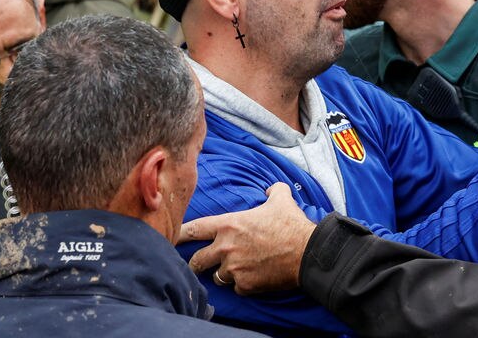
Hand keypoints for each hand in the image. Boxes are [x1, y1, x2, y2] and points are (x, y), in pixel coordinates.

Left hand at [179, 182, 316, 293]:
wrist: (306, 252)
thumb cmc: (292, 224)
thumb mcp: (282, 199)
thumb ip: (273, 191)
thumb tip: (271, 188)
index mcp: (229, 225)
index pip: (194, 229)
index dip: (179, 234)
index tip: (171, 238)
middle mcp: (226, 248)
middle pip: (197, 260)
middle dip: (197, 263)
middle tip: (200, 264)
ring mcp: (234, 269)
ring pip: (217, 277)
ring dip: (223, 275)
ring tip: (235, 271)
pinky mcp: (245, 285)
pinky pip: (236, 288)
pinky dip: (242, 285)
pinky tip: (253, 278)